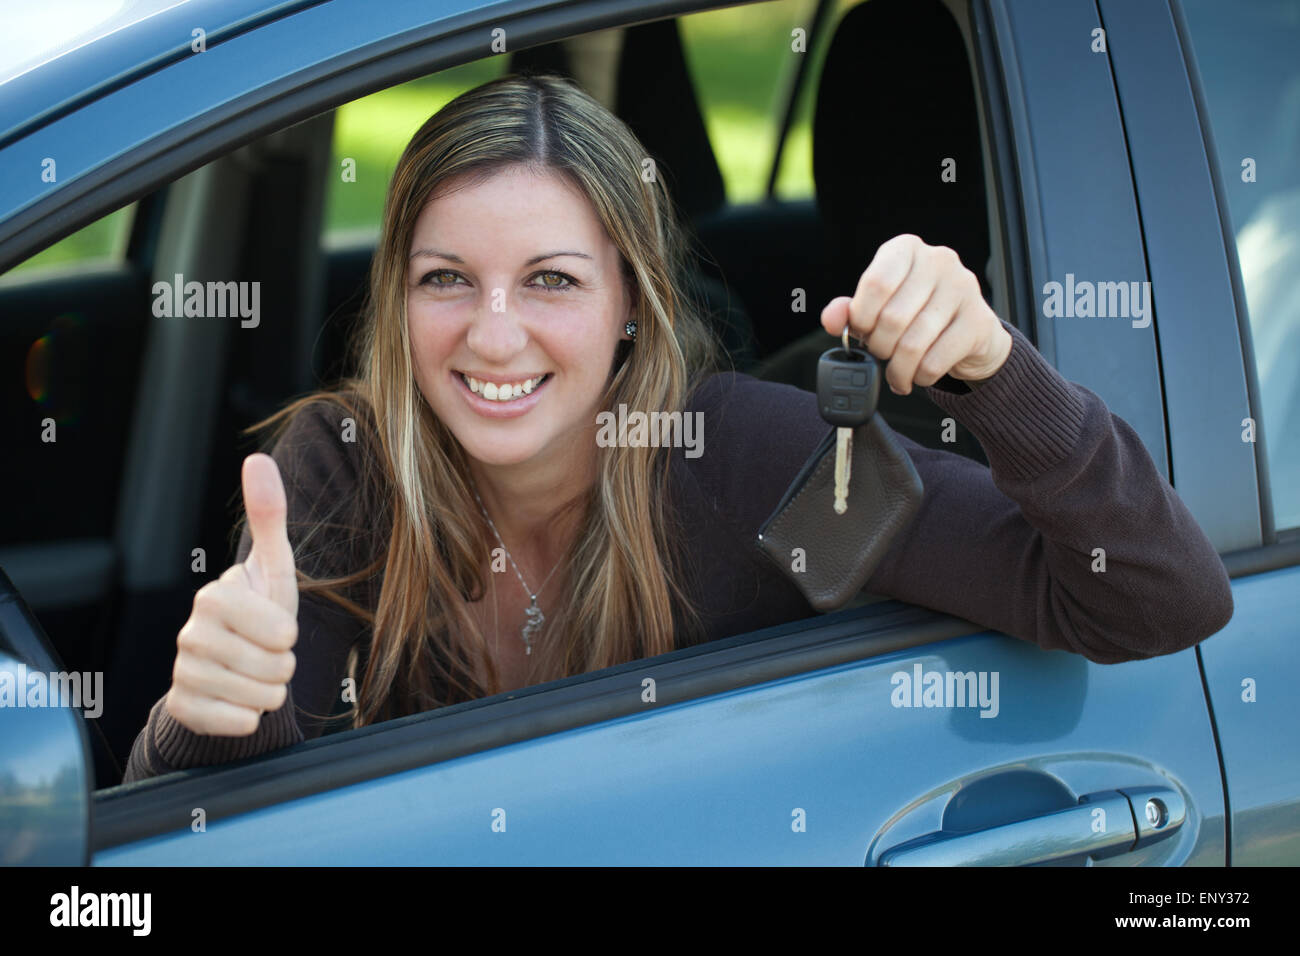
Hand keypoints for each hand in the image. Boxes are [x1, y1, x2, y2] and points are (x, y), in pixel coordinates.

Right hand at [164, 453, 298, 735]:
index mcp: (215, 596)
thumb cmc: (259, 616)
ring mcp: (182, 672)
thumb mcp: (273, 569)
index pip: (283, 633)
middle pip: (275, 668)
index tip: (275, 629)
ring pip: (261, 698)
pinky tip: (236, 702)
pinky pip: (240, 723)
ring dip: (269, 693)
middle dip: (282, 668)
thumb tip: (256, 458)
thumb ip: (268, 516)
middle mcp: (190, 632)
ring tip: (253, 676)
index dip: (290, 637)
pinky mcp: (182, 708)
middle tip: (265, 656)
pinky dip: (249, 718)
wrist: (229, 671)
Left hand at [820, 234, 1011, 394]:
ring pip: (913, 343)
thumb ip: (851, 311)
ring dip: (898, 369)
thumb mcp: (879, 307)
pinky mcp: (979, 321)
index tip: (862, 332)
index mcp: (907, 250)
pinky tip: (918, 375)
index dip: (862, 317)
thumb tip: (831, 319)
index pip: (876, 283)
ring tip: (897, 374)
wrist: (970, 331)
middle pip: (893, 318)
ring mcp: (963, 289)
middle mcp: (938, 261)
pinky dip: (920, 377)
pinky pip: (935, 361)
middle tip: (881, 354)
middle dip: (879, 347)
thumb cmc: (918, 313)